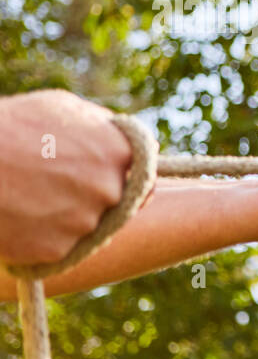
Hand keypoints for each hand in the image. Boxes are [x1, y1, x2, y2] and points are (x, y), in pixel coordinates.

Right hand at [0, 90, 138, 266]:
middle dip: (94, 197)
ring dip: (64, 217)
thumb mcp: (61, 108)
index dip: (127, 178)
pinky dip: (39, 236)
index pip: (144, 175)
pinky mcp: (56, 250)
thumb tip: (123, 140)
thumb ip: (103, 127)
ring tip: (27, 196)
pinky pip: (56, 247)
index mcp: (120, 153)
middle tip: (57, 186)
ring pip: (85, 227)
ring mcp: (85, 223)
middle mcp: (111, 190)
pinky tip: (17, 216)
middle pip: (117, 204)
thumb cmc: (10, 126)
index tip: (113, 179)